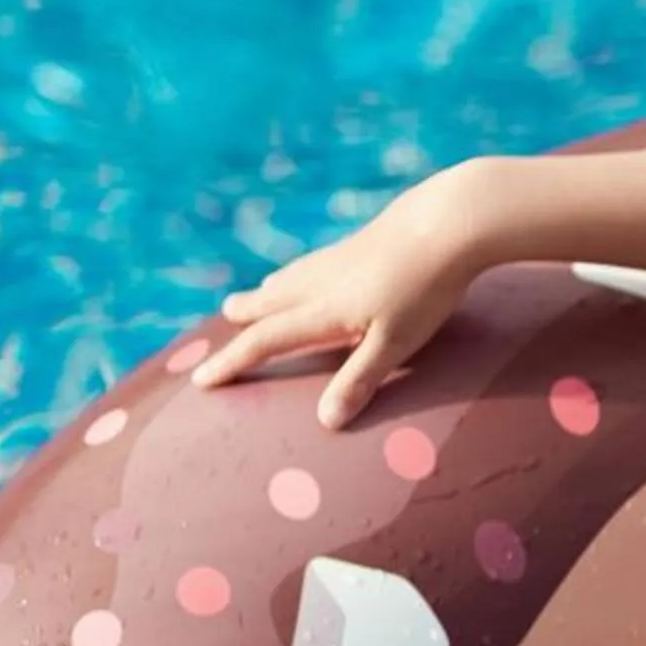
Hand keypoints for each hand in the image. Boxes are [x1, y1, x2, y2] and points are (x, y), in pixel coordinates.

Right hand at [192, 163, 492, 428]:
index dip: (232, 363)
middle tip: (225, 320)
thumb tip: (325, 421)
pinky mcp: (357, 245)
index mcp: (322, 310)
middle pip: (269, 302)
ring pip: (289, 278)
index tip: (202, 380)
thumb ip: (360, 379)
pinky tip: (308, 271)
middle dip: (245, 316)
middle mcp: (318, 283)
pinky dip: (294, 274)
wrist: (443, 223)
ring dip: (267, 292)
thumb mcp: (396, 343)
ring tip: (254, 299)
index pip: (266, 341)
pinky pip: (311, 264)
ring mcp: (336, 260)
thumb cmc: (423, 289)